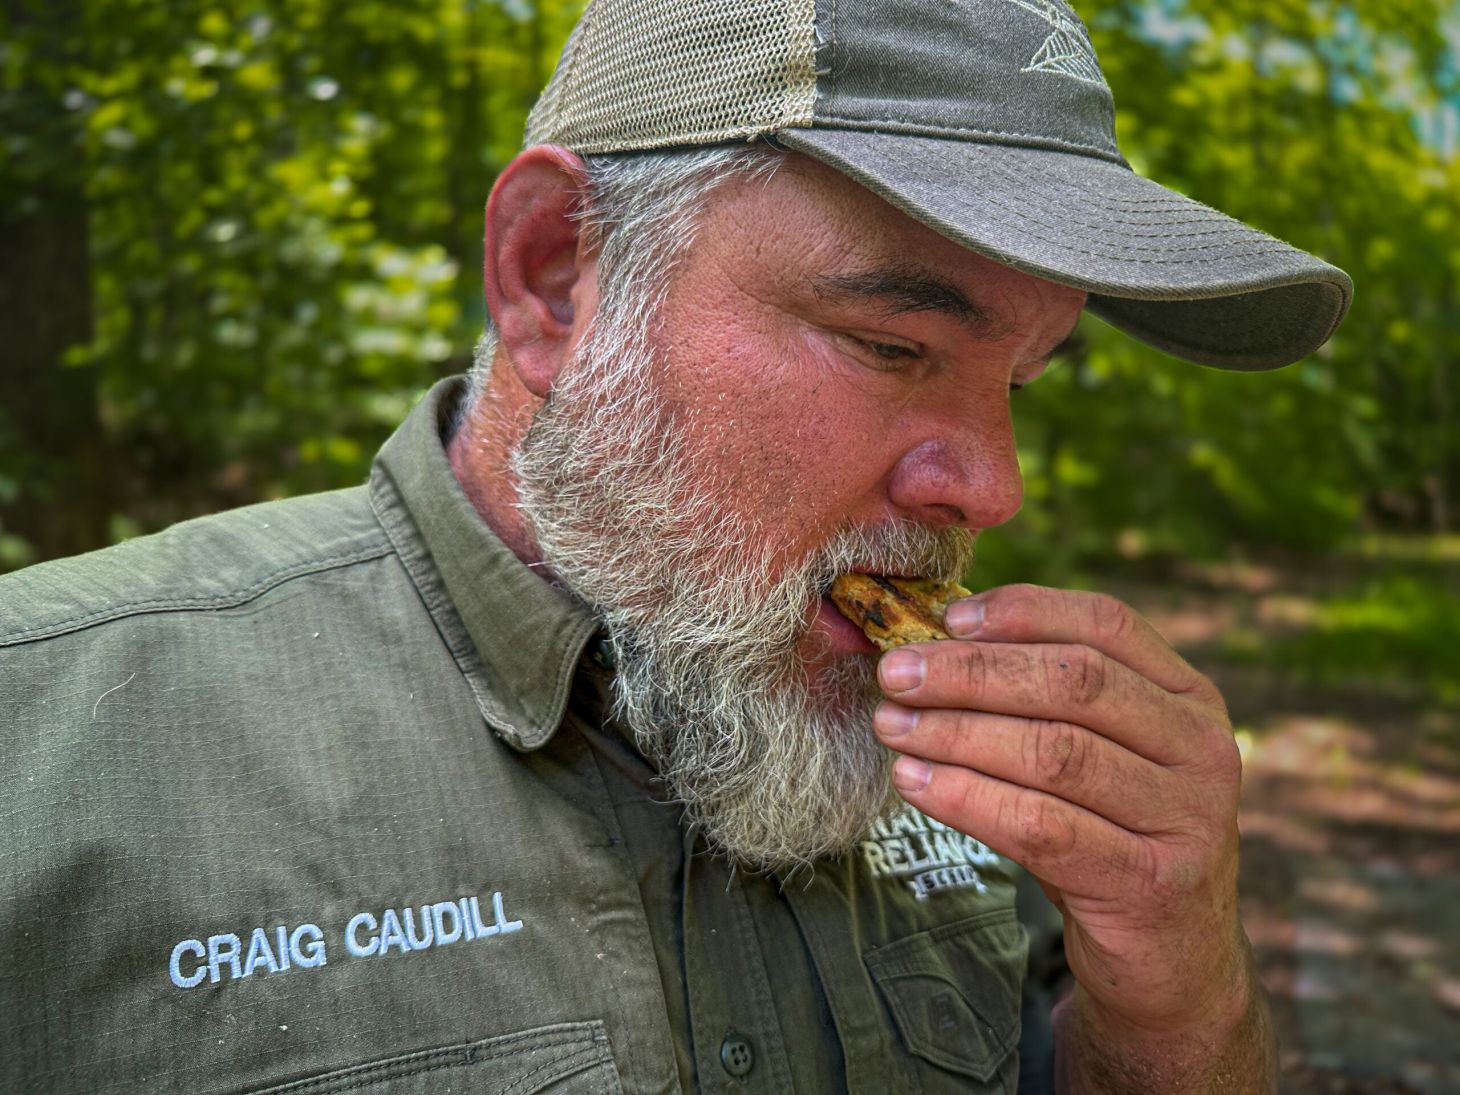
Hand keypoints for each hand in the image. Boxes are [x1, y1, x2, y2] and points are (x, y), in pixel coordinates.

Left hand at [871, 583, 1248, 1036]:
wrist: (1169, 958)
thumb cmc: (1108, 835)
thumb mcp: (1093, 754)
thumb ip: (1041, 698)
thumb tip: (933, 642)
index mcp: (1188, 697)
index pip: (1106, 624)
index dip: (1024, 612)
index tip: (947, 617)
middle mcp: (1201, 748)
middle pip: (1075, 683)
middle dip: (973, 672)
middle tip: (896, 674)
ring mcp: (1186, 818)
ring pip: (1055, 753)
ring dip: (959, 733)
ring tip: (894, 727)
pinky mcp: (1151, 885)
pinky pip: (1043, 827)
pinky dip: (969, 799)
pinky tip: (917, 783)